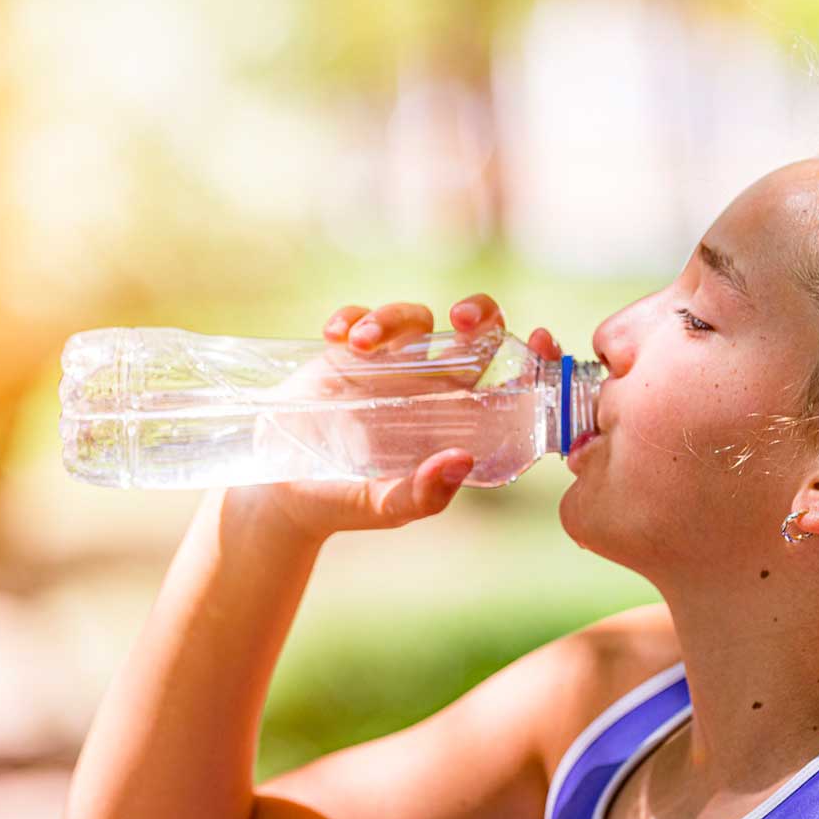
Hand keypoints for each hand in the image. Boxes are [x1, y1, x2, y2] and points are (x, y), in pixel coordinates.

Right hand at [234, 295, 561, 538]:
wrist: (280, 495)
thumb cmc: (344, 505)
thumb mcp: (385, 507)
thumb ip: (423, 493)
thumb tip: (461, 460)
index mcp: (457, 420)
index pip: (509, 378)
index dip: (533, 353)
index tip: (539, 337)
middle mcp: (431, 388)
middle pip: (473, 332)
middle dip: (479, 311)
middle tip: (462, 318)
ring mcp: (390, 367)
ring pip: (413, 319)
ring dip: (393, 317)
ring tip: (358, 344)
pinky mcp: (347, 355)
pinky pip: (360, 318)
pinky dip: (352, 317)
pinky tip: (334, 338)